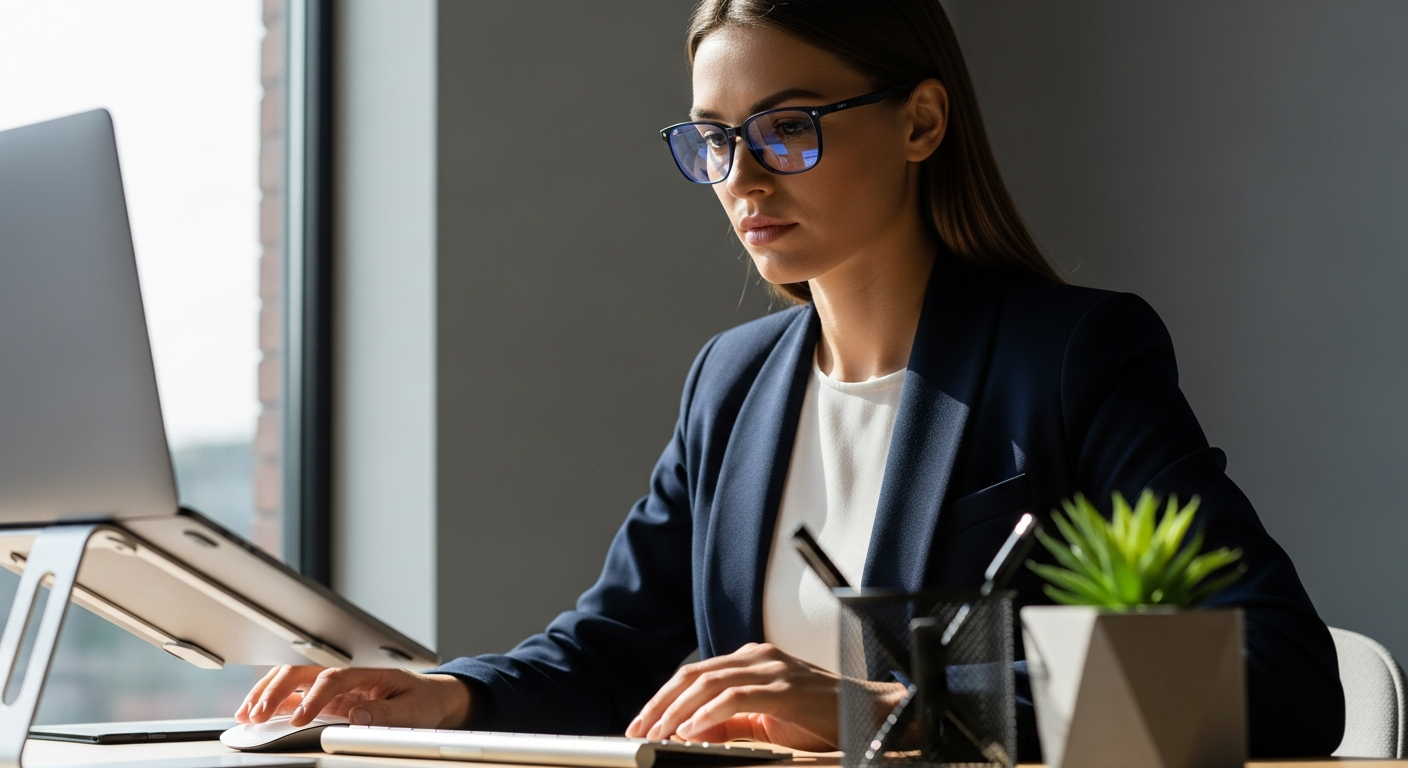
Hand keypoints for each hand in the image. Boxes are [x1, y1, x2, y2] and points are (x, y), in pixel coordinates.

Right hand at [235, 665, 471, 728]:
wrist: (432, 697)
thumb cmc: (423, 701)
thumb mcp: (413, 711)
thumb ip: (386, 715)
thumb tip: (356, 719)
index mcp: (368, 672)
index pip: (334, 678)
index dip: (314, 698)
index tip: (299, 719)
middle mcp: (347, 673)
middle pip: (304, 671)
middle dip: (277, 690)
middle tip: (258, 715)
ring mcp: (335, 684)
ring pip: (294, 679)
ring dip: (267, 693)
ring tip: (247, 715)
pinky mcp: (329, 697)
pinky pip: (296, 695)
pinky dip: (273, 703)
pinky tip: (254, 714)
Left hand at [625, 643, 840, 750]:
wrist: (871, 715)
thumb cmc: (821, 718)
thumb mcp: (765, 722)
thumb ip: (730, 724)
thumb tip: (689, 732)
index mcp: (750, 662)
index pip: (694, 675)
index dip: (663, 698)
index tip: (641, 723)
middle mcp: (757, 658)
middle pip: (694, 675)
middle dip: (660, 704)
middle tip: (638, 729)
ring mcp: (773, 669)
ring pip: (709, 683)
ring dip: (677, 711)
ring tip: (659, 733)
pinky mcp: (787, 689)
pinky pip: (738, 696)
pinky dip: (710, 713)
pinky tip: (692, 729)